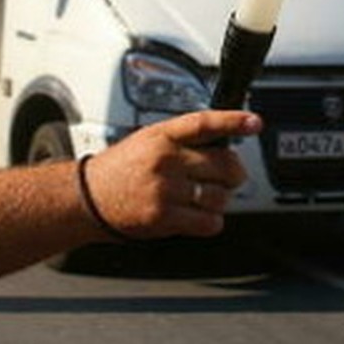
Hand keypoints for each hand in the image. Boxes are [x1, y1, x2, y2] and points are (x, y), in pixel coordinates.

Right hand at [81, 109, 256, 240]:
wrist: (89, 198)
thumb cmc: (121, 169)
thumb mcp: (147, 140)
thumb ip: (182, 141)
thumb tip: (224, 146)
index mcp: (161, 135)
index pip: (204, 124)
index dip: (233, 122)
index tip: (254, 122)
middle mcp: (165, 160)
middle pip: (223, 165)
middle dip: (234, 173)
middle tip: (230, 177)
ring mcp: (165, 189)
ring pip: (220, 196)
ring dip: (219, 200)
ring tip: (202, 198)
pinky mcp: (164, 217)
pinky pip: (209, 221)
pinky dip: (210, 221)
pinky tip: (198, 216)